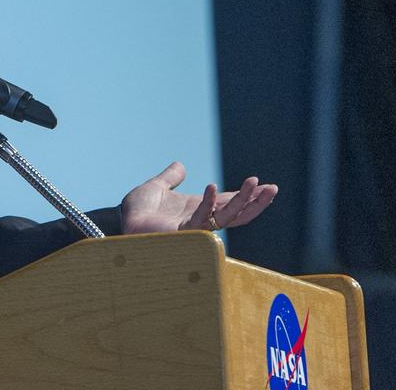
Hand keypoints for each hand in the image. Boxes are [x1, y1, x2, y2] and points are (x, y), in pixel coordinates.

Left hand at [120, 161, 276, 234]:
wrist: (122, 218)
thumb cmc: (138, 209)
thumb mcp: (158, 187)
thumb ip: (170, 177)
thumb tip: (180, 164)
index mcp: (199, 209)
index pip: (229, 202)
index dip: (247, 195)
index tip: (266, 186)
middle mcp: (201, 220)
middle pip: (236, 213)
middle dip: (255, 201)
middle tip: (273, 188)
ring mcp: (193, 228)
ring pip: (225, 216)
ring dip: (241, 201)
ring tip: (255, 184)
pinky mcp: (181, 232)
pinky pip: (200, 219)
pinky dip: (207, 203)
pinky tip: (211, 186)